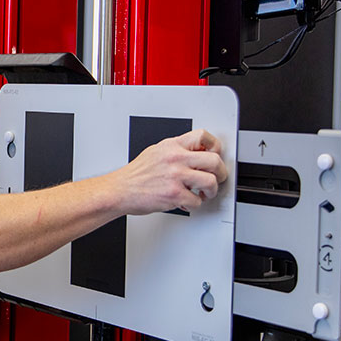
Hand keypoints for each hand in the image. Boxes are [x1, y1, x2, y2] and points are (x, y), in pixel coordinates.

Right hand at [109, 129, 227, 214]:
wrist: (120, 190)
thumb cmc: (136, 175)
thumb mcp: (156, 152)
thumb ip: (176, 150)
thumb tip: (196, 153)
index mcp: (172, 146)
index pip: (203, 136)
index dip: (215, 146)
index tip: (216, 155)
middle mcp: (175, 158)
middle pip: (214, 160)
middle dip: (221, 172)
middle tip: (218, 177)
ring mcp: (176, 176)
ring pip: (211, 181)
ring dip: (211, 190)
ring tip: (204, 193)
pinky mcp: (174, 194)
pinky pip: (197, 200)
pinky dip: (194, 204)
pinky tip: (187, 201)